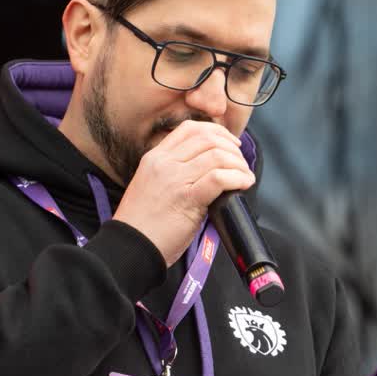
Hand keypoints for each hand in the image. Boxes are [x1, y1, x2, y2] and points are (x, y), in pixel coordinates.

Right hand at [113, 120, 253, 264]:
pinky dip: (237, 178)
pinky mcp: (186, 198)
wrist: (131, 246)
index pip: (190, 129)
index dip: (217, 132)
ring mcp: (174, 178)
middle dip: (232, 149)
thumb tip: (207, 172)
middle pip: (208, 139)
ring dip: (238, 165)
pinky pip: (218, 178)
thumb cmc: (143, 225)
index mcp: (155, 157)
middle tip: (241, 164)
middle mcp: (164, 163)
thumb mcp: (153, 187)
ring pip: (217, 155)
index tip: (230, 143)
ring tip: (245, 176)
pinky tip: (244, 184)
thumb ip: (175, 174)